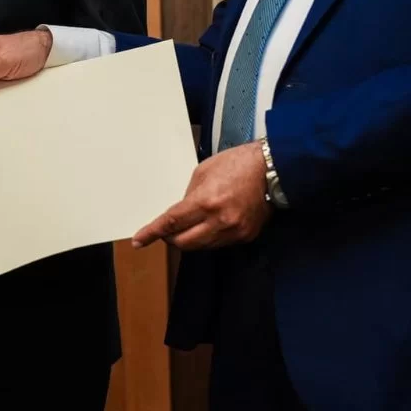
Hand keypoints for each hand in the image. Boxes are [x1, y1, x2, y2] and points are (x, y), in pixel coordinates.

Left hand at [132, 142, 271, 250]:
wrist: (271, 169)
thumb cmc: (237, 164)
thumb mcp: (202, 172)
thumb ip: (188, 196)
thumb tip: (178, 213)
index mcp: (206, 201)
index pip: (172, 223)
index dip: (152, 233)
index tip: (139, 240)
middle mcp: (220, 221)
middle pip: (184, 243)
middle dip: (170, 238)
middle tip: (166, 230)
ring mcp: (234, 231)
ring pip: (201, 246)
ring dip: (190, 239)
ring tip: (190, 224)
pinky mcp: (246, 236)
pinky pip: (219, 244)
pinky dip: (208, 238)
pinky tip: (210, 224)